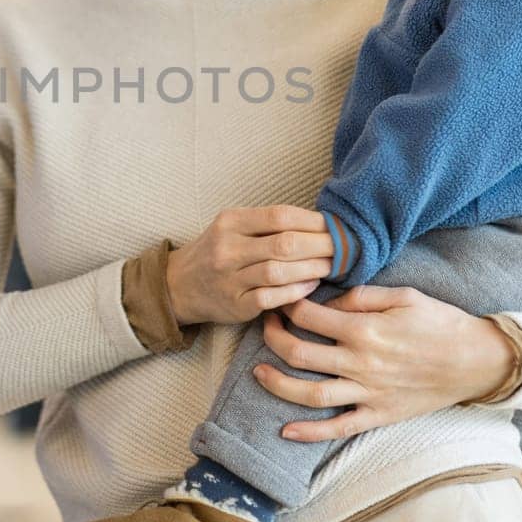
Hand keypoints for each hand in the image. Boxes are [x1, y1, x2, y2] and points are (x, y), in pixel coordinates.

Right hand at [164, 206, 334, 325]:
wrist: (178, 285)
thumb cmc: (216, 251)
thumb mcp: (232, 227)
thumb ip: (267, 224)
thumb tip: (318, 223)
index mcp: (230, 222)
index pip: (280, 216)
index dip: (312, 221)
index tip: (334, 225)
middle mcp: (228, 248)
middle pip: (284, 244)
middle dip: (320, 245)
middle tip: (343, 248)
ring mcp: (230, 278)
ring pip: (280, 271)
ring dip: (312, 268)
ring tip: (331, 266)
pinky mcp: (235, 304)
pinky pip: (272, 298)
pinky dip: (296, 291)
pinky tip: (311, 285)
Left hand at [253, 285, 515, 441]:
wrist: (477, 361)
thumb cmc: (441, 322)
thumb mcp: (404, 295)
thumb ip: (361, 296)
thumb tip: (327, 300)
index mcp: (365, 329)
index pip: (308, 316)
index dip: (286, 305)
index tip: (279, 299)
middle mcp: (360, 363)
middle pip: (299, 354)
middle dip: (273, 339)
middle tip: (265, 327)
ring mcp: (368, 393)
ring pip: (310, 395)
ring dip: (277, 385)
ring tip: (259, 372)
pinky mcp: (378, 415)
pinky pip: (338, 428)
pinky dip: (309, 433)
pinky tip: (285, 430)